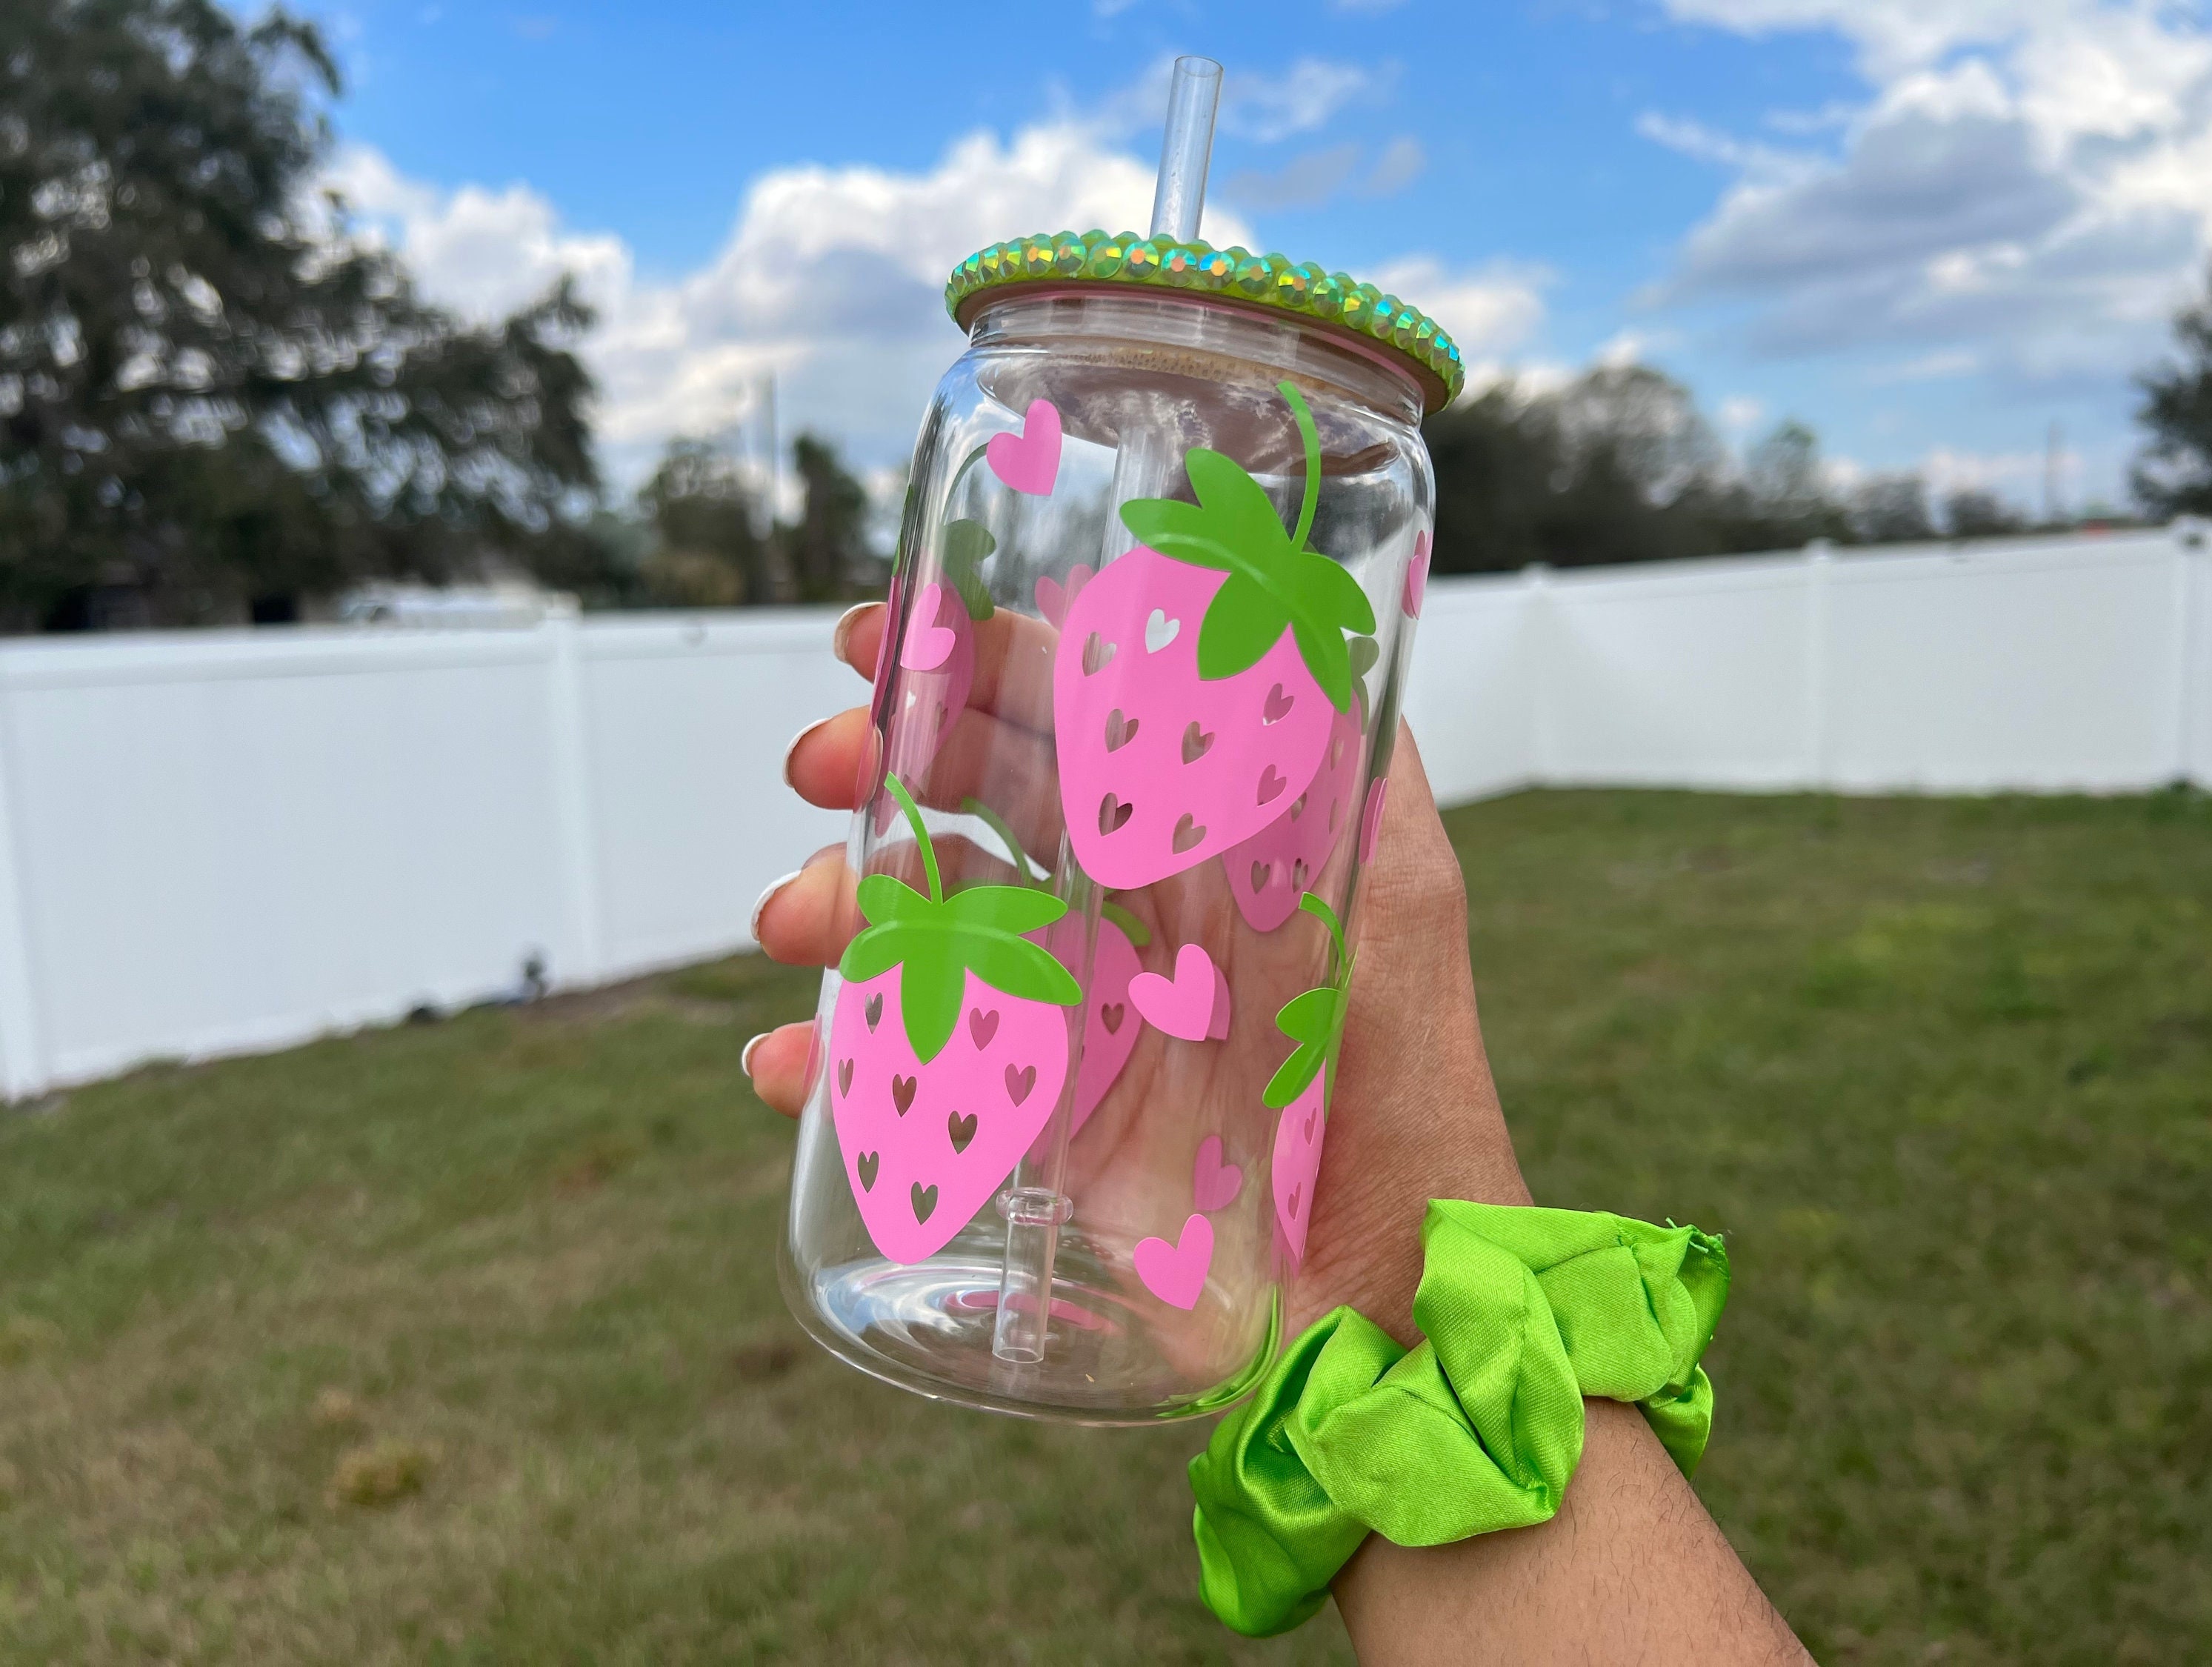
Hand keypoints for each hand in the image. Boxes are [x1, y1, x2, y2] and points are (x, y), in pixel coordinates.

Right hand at [746, 601, 1525, 1339]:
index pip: (1076, 723)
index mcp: (1201, 846)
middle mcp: (1127, 915)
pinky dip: (830, 1059)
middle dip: (885, 766)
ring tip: (795, 918)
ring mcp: (1072, 1014)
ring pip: (923, 924)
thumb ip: (1362, 769)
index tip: (886, 639)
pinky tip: (791, 1060)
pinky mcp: (1032, 1120)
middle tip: (821, 766)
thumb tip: (1305, 626)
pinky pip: (909, 1068)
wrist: (1374, 1287)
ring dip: (837, 900)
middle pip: (974, 805)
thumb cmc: (1400, 1079)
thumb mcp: (1396, 899)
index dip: (979, 665)